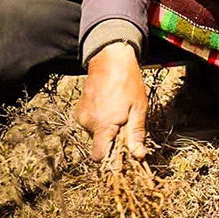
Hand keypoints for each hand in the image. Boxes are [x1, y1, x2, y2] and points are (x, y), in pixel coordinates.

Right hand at [76, 42, 147, 160]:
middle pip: (98, 145)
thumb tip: (138, 156)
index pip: (99, 157)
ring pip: (95, 133)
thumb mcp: (139, 109)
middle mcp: (88, 123)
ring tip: (118, 111)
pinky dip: (99, 120)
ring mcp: (81, 116)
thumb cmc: (128, 83)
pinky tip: (109, 106)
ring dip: (106, 129)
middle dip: (111, 140)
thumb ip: (136, 134)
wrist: (110, 59)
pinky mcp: (79, 109)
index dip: (111, 158)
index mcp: (103, 126)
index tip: (123, 152)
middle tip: (125, 124)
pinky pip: (90, 123)